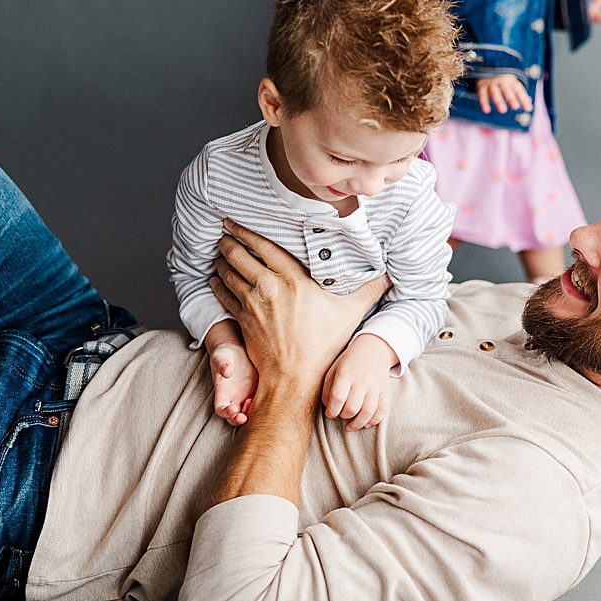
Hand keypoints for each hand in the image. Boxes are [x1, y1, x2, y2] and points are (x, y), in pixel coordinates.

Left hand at [209, 221, 388, 397]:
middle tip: (224, 234)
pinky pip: (224, 297)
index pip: (265, 247)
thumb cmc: (322, 346)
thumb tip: (386, 278)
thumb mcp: (349, 315)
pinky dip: (217, 286)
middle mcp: (269, 287)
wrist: (295, 377)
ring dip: (222, 261)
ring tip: (219, 253)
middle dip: (230, 242)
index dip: (248, 232)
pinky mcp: (243, 320)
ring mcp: (253, 304)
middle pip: (241, 256)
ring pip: (229, 274)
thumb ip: (366, 292)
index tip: (237, 222)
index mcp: (293, 279)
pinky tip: (214, 280)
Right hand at [209, 340, 258, 425]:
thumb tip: (227, 372)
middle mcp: (235, 398)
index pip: (221, 410)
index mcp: (222, 393)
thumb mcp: (220, 356)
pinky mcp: (260, 391)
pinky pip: (262, 403)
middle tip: (243, 417)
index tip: (233, 409)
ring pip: (250, 413)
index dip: (226, 413)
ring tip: (253, 401)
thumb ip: (221, 364)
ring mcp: (247, 396)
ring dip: (252, 414)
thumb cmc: (225, 354)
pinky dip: (264, 404)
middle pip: (235, 417)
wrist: (238, 348)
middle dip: (238, 420)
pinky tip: (266, 396)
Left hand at [322, 333, 396, 430]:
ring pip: (368, 412)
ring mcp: (375, 386)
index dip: (332, 411)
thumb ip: (327, 388)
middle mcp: (362, 380)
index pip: (338, 398)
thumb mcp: (334, 369)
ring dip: (358, 423)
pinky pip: (382, 410)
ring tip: (351, 426)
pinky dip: (374, 421)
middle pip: (352, 407)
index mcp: (346, 374)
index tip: (330, 413)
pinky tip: (366, 423)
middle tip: (341, 414)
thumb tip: (328, 407)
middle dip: (343, 416)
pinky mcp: (385, 391)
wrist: (373, 349)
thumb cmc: (349, 362)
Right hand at [477, 74, 532, 115]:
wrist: (486, 68)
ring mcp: (491, 84)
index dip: (523, 98)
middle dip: (511, 98)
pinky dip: (484, 102)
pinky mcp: (481, 87)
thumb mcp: (512, 85)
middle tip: (515, 107)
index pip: (518, 89)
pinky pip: (482, 94)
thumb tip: (529, 106)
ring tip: (503, 111)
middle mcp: (502, 81)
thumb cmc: (503, 82)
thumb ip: (520, 95)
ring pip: (495, 92)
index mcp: (511, 81)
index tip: (528, 109)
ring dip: (498, 101)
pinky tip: (486, 110)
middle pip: (507, 89)